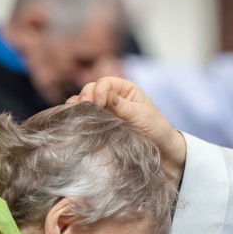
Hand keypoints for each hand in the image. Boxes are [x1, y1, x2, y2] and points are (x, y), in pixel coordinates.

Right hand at [69, 77, 185, 183]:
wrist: (159, 151)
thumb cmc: (155, 130)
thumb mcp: (142, 116)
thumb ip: (124, 106)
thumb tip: (106, 95)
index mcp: (125, 89)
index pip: (105, 82)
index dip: (99, 90)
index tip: (98, 103)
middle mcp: (112, 97)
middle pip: (91, 90)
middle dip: (86, 97)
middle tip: (84, 108)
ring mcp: (104, 110)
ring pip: (85, 102)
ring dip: (78, 106)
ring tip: (76, 114)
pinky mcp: (99, 124)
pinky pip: (84, 116)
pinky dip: (76, 116)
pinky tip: (73, 120)